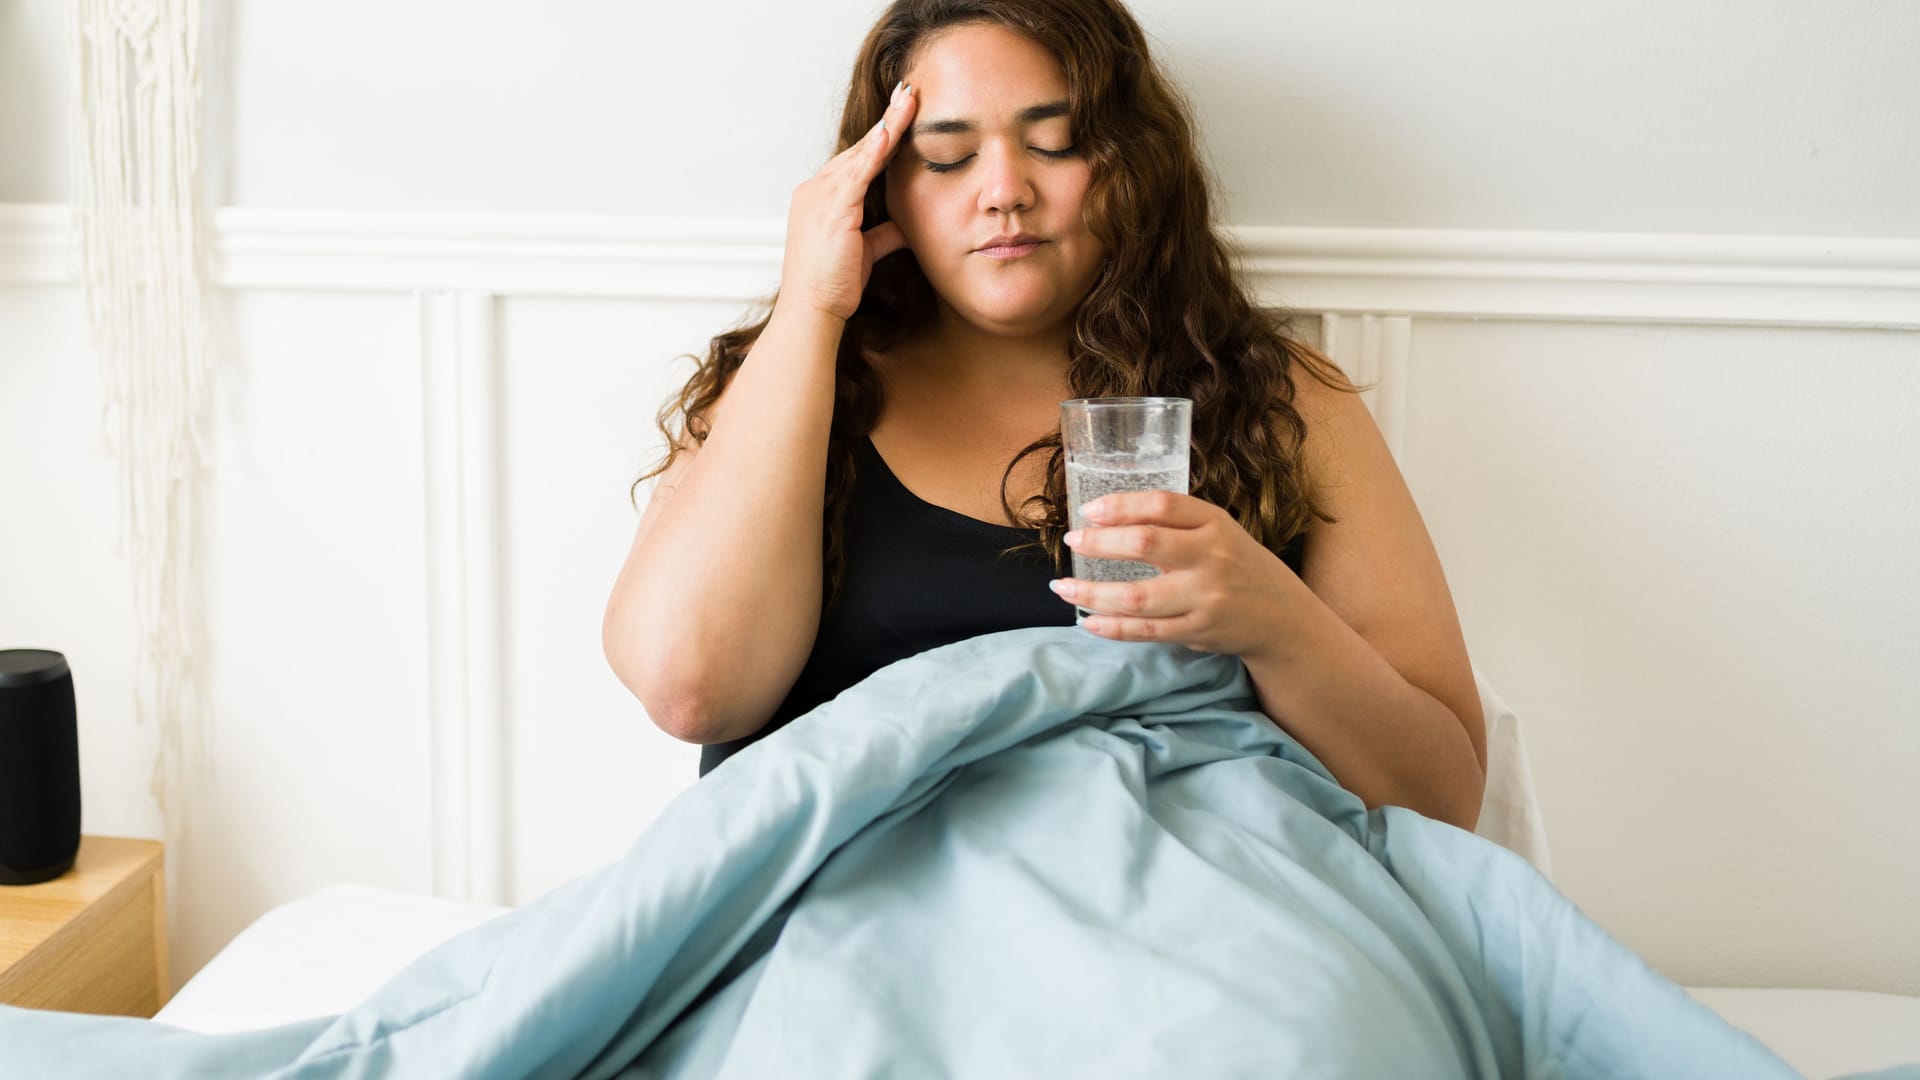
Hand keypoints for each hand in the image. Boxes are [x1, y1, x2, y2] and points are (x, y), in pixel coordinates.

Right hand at [778, 82, 918, 322]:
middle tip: (910, 92)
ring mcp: (820, 197)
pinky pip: (858, 172)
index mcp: (819, 199)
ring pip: (861, 153)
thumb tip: (907, 226)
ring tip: (910, 100)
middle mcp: (815, 191)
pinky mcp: (832, 209)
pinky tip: (892, 130)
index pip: (856, 161)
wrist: (811, 311)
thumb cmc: (831, 287)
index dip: (880, 138)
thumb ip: (884, 234)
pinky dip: (875, 150)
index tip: (901, 115)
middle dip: (887, 120)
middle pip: (858, 148)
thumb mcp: (865, 253)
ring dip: (888, 125)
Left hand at [1050, 490, 1306, 658]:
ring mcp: (1205, 597)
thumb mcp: (1219, 532)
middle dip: (1099, 543)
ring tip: (1062, 587)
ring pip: (1138, 596)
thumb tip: (1109, 518)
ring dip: (1092, 593)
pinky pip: (1146, 632)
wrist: (1283, 616)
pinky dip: (1113, 627)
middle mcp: (1211, 557)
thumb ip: (1176, 523)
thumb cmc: (1239, 566)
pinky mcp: (1198, 630)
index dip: (1121, 505)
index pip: (1162, 504)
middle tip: (1072, 541)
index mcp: (1215, 523)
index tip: (1089, 511)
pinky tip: (1088, 621)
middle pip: (1145, 544)